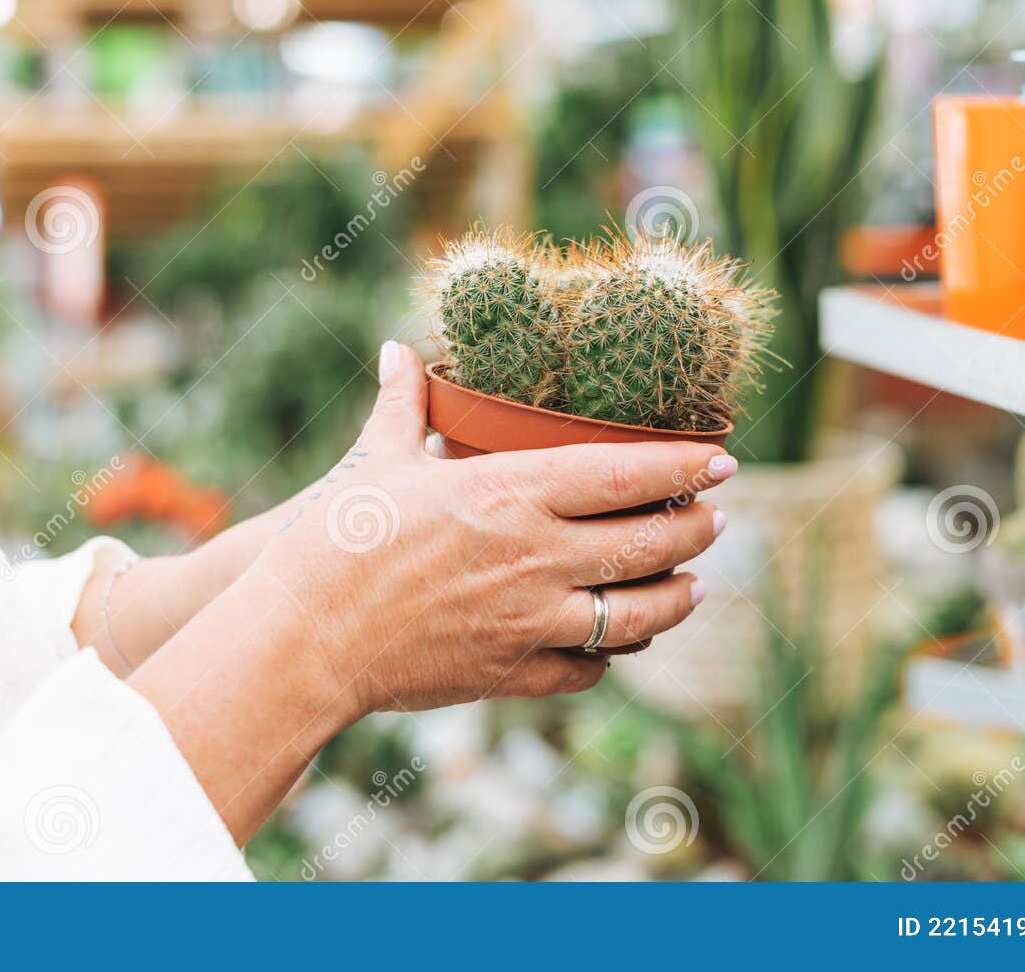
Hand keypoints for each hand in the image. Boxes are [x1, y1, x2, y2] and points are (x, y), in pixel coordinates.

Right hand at [244, 341, 737, 717]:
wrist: (302, 640)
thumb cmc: (334, 541)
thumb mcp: (374, 462)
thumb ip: (402, 404)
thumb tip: (397, 349)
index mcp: (512, 492)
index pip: (628, 474)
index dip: (686, 465)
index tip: (723, 458)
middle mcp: (538, 556)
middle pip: (651, 543)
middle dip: (697, 529)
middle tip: (715, 518)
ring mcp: (532, 621)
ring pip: (638, 615)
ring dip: (675, 597)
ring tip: (691, 584)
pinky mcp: (513, 674)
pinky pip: (588, 668)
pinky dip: (611, 655)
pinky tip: (616, 642)